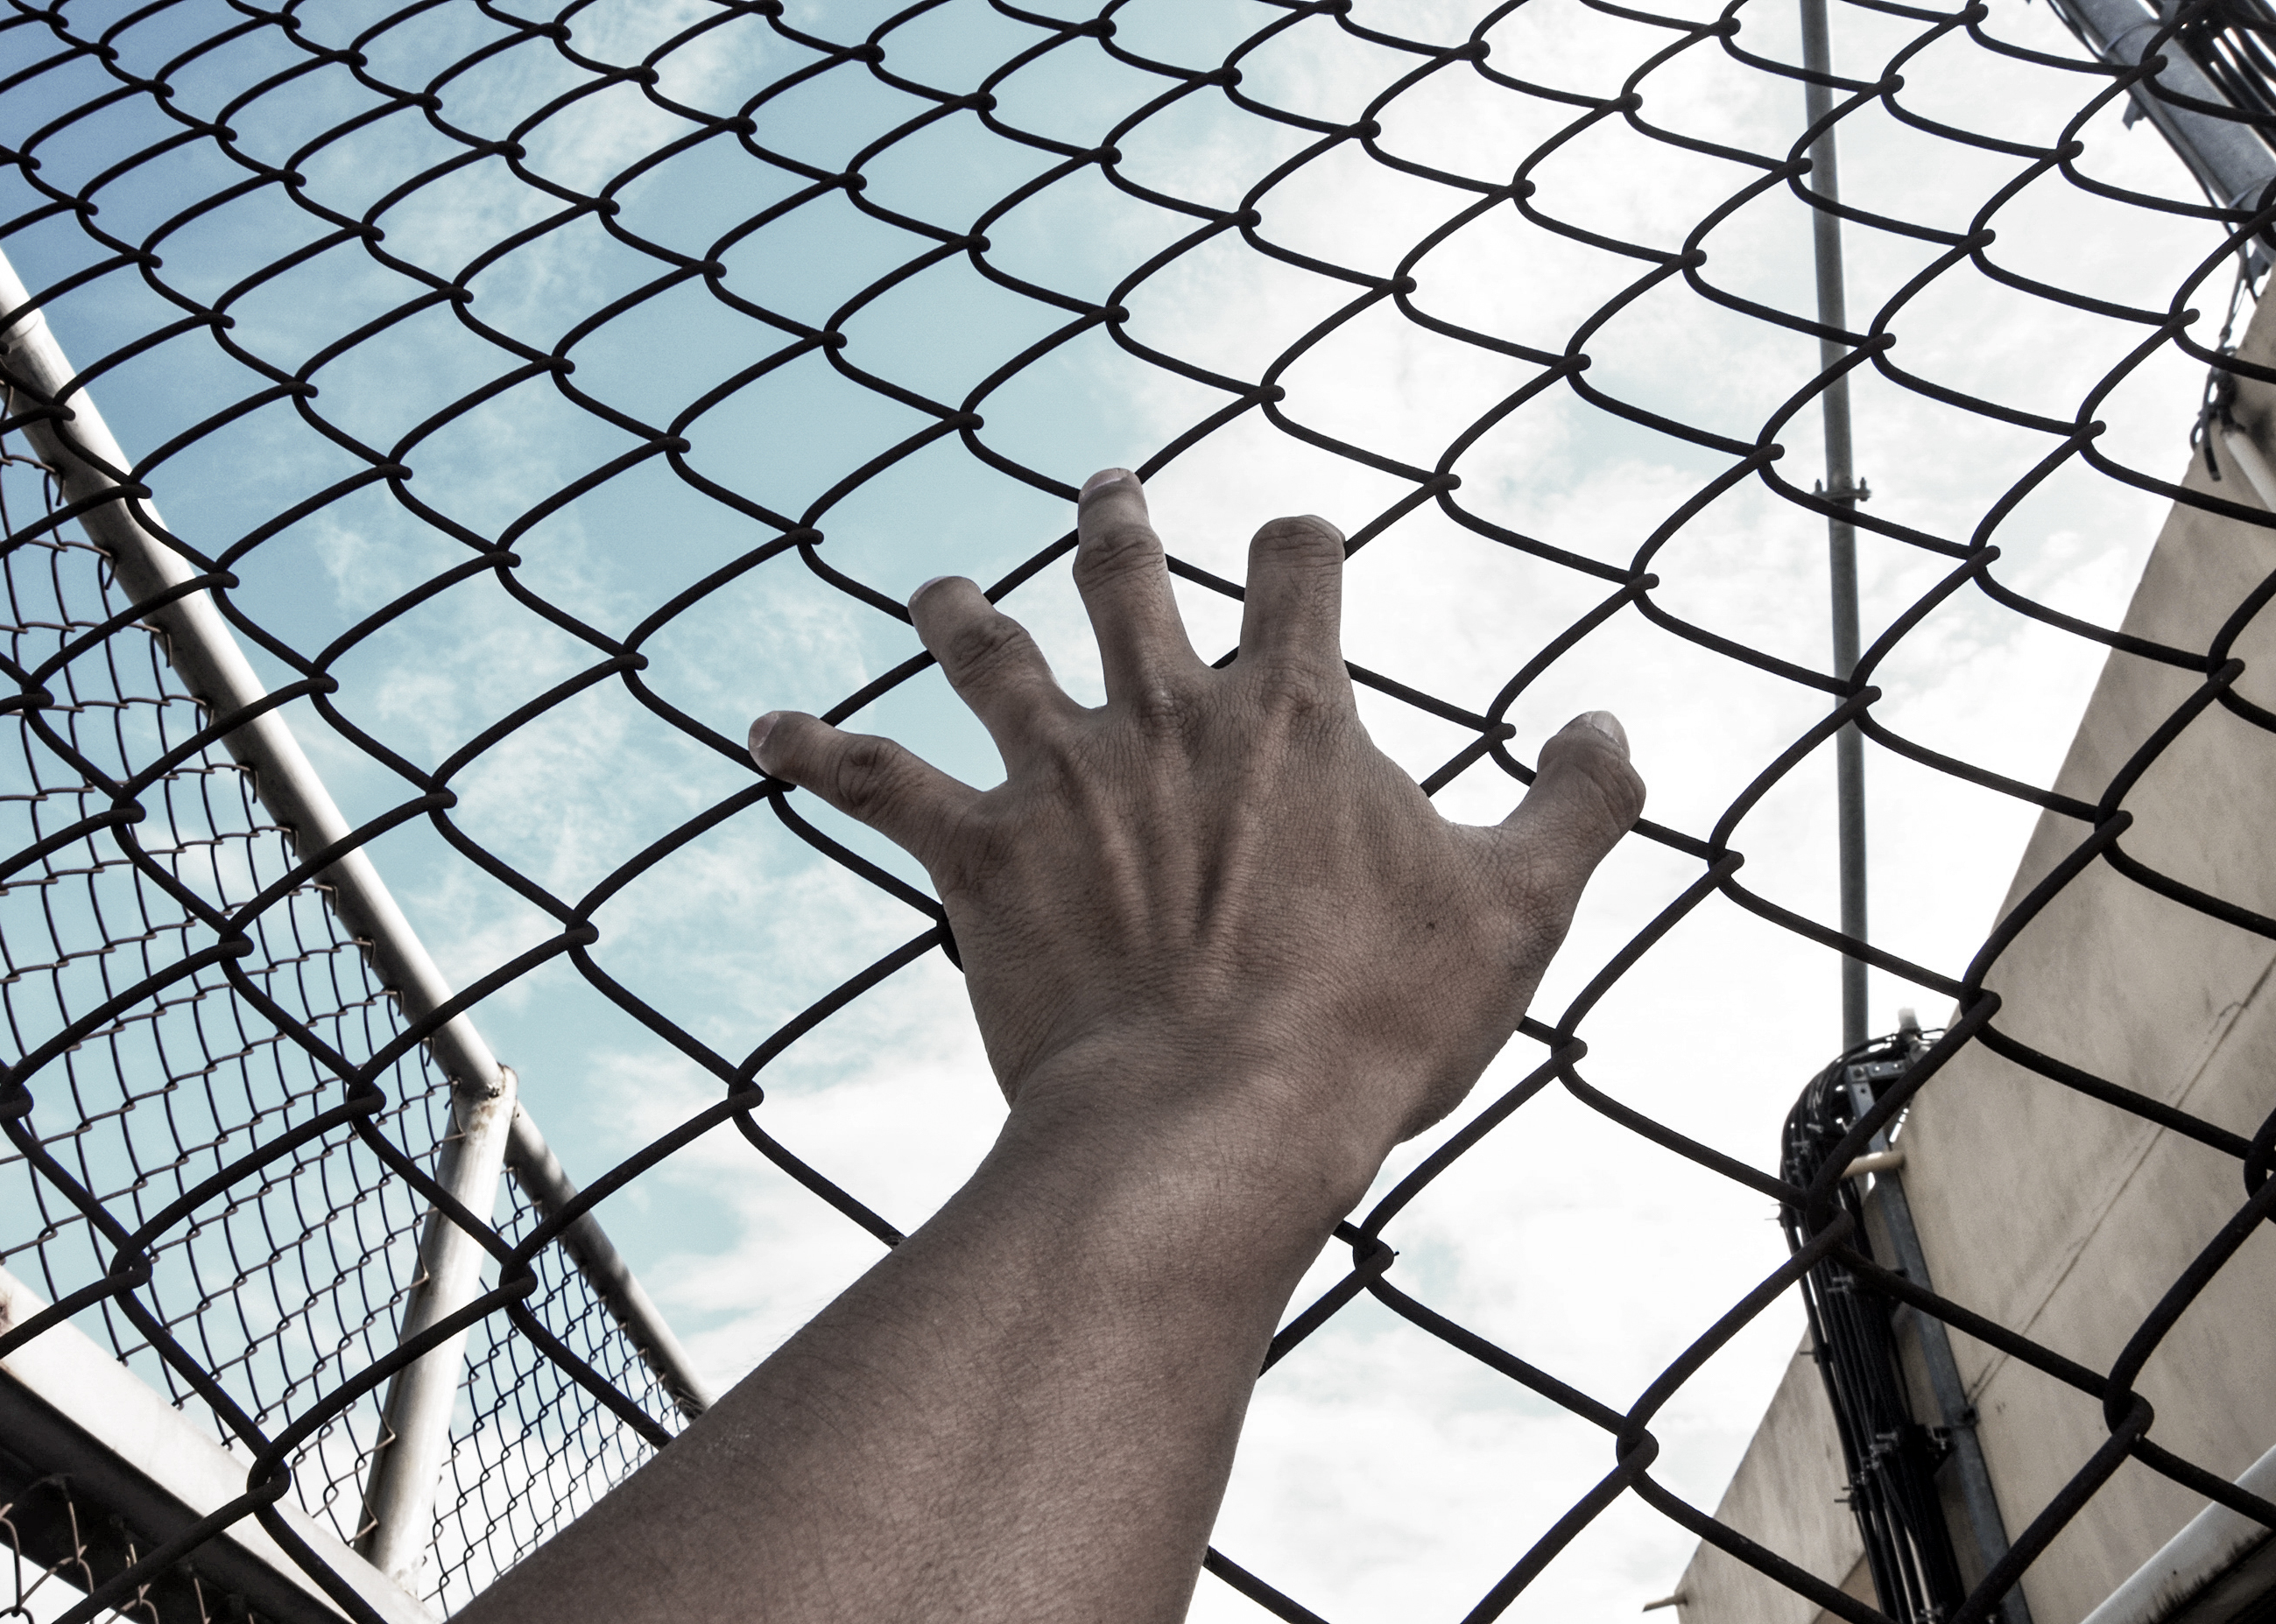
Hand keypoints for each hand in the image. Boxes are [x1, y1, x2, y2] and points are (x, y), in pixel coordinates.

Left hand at [748, 469, 1642, 1195]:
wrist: (1218, 1118)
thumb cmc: (1370, 1022)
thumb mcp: (1513, 912)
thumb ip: (1572, 807)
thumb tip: (1608, 729)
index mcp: (1292, 708)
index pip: (1297, 567)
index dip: (1299, 547)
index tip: (1297, 548)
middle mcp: (1164, 712)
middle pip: (1122, 577)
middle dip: (1113, 529)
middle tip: (1103, 499)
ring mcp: (1063, 775)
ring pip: (989, 654)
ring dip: (961, 613)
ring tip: (940, 591)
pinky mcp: (980, 854)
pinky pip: (877, 783)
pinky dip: (819, 751)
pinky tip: (764, 731)